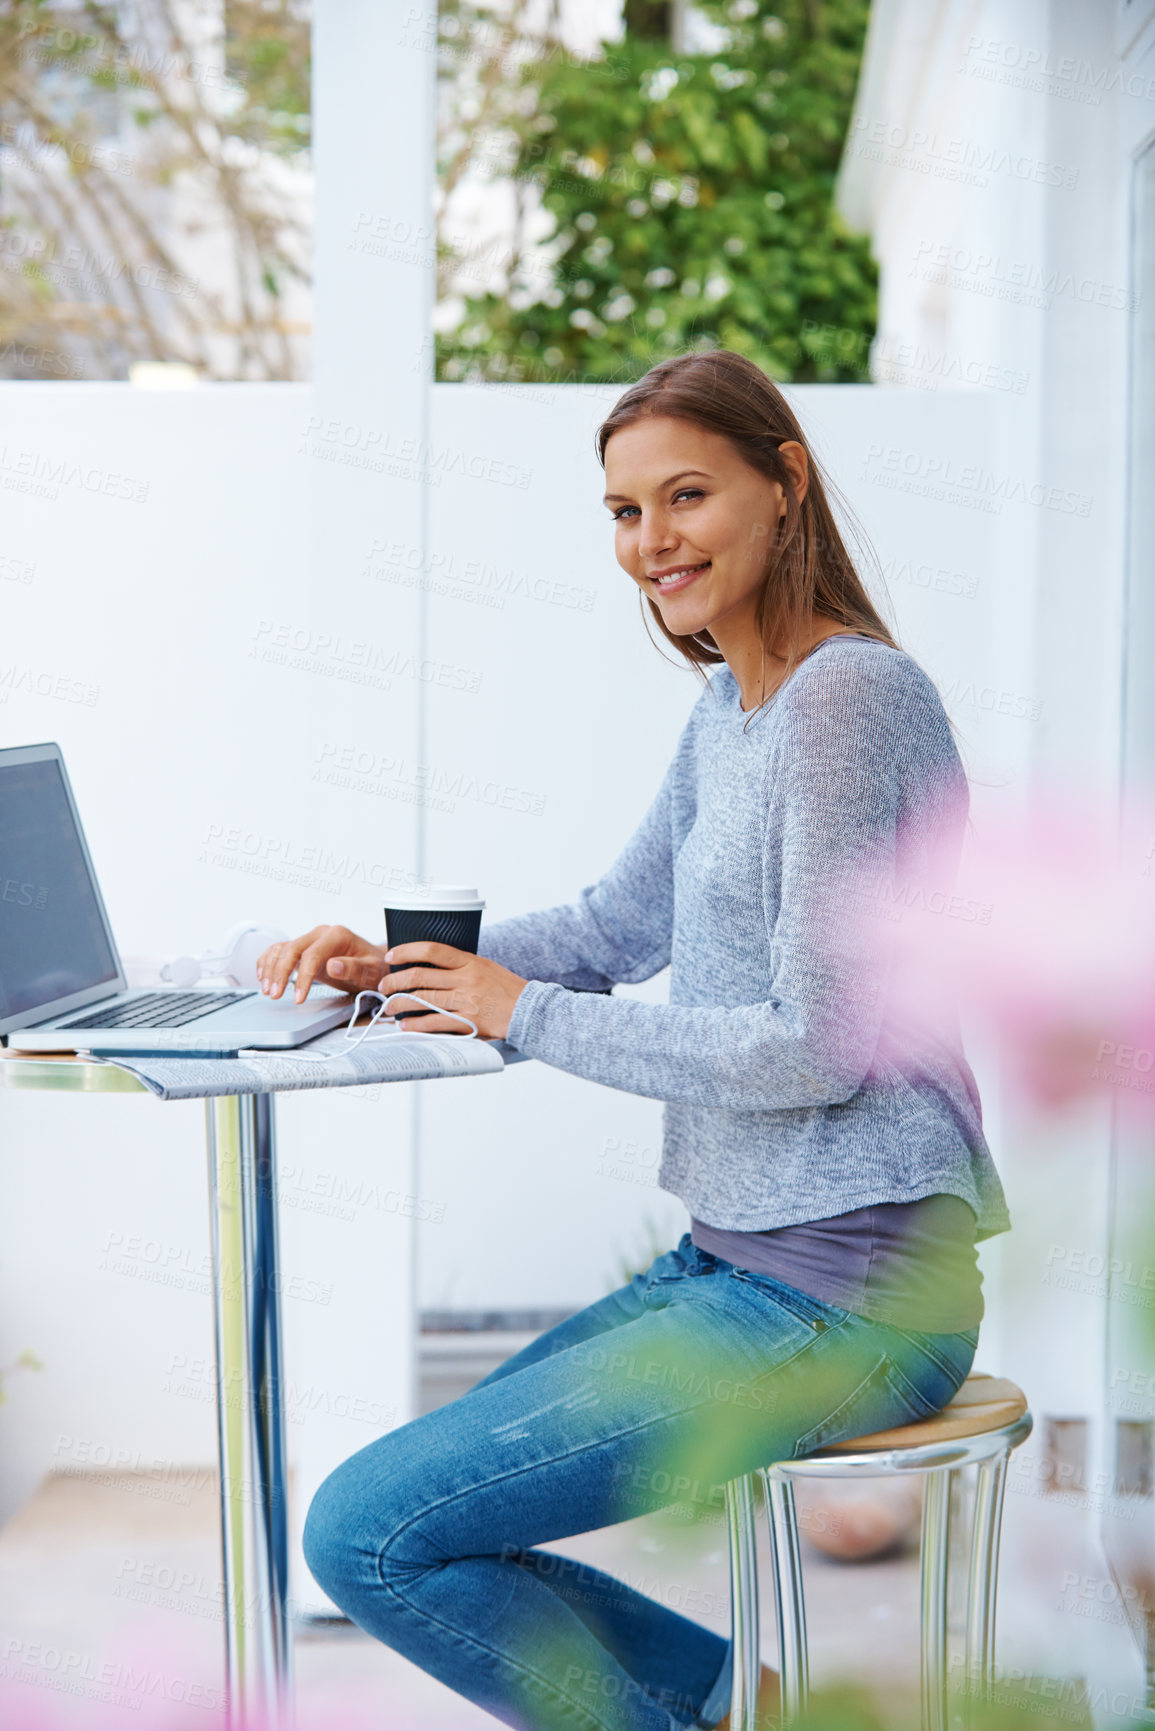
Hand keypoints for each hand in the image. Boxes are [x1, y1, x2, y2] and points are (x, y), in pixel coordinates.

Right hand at [256, 925, 386, 1003]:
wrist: (373, 963)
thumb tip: (333, 966)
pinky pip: (280, 950)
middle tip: (275, 995)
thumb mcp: (371, 970)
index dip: (303, 977)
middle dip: (280, 973)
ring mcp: (310, 940)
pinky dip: (268, 961)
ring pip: (282, 949)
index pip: (312, 955)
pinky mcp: (304, 949)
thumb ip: (354, 968)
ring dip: (271, 969)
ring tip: (267, 990)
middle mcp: (321, 934)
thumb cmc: (374, 966)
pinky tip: (263, 976)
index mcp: (337, 935)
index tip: (298, 997)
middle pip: (292, 949)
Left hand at [383, 943, 526, 1039]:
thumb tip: (428, 965)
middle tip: (384, 986)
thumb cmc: (505, 988)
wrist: (529, 1010)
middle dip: (395, 981)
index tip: (391, 956)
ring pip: (423, 1000)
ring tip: (388, 1008)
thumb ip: (460, 965)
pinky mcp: (468, 1022)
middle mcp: (466, 979)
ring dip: (399, 1004)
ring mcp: (466, 1001)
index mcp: (469, 961)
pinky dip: (416, 1024)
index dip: (407, 951)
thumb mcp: (485, 966)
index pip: (432, 950)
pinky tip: (406, 1025)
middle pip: (420, 976)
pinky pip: (435, 1022)